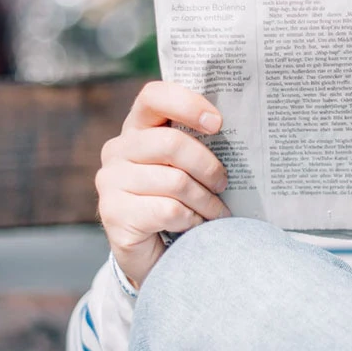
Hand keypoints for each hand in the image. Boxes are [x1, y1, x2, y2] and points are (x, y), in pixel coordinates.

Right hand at [96, 82, 231, 287]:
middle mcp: (117, 150)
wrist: (155, 254)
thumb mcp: (187, 166)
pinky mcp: (114, 214)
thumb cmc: (179, 200)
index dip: (187, 104)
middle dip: (208, 166)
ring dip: (206, 201)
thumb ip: (198, 143)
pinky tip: (196, 226)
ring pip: (175, 181)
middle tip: (224, 183)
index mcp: (137, 128)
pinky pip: (168, 210)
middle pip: (171, 143)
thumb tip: (241, 131)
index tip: (218, 123)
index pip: (154, 96)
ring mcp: (110, 182)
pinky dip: (192, 220)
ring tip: (216, 212)